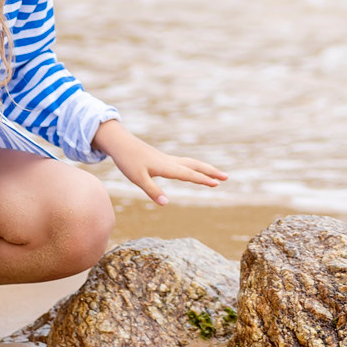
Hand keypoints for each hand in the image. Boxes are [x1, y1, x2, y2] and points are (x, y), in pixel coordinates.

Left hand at [93, 120, 226, 205]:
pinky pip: (184, 163)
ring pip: (191, 163)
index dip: (203, 179)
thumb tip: (166, 203)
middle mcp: (170, 162)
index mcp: (166, 167)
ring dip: (204, 168)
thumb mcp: (138, 179)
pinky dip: (194, 166)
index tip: (217, 183)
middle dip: (211, 172)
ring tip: (216, 174)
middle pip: (196, 166)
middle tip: (226, 177)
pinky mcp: (163, 159)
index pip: (189, 174)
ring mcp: (167, 159)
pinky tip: (193, 171)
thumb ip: (152, 191)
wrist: (120, 143)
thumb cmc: (128, 161)